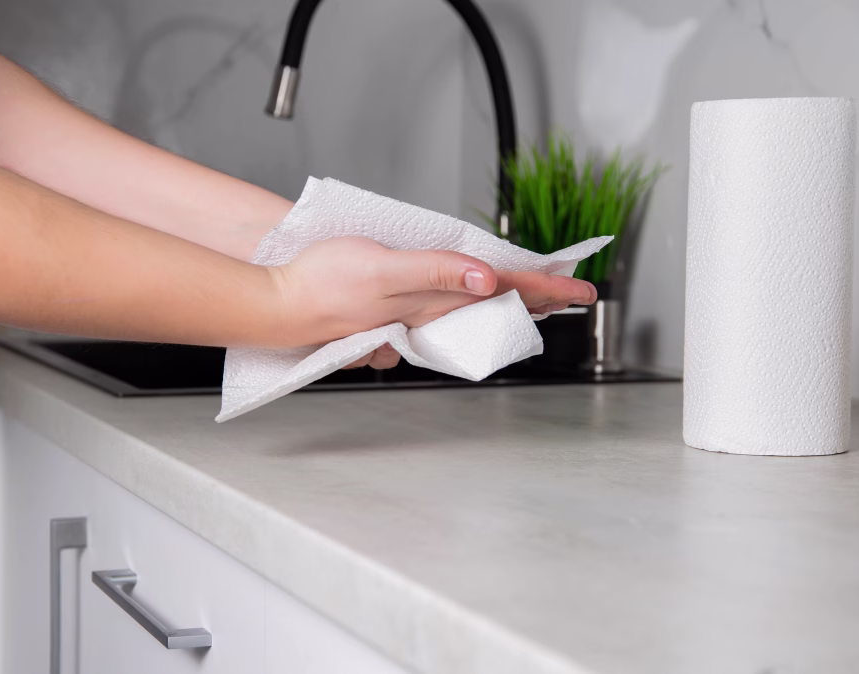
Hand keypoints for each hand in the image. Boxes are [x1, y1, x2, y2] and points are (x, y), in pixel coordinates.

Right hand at [268, 238, 596, 366]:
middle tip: (573, 294)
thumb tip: (487, 281)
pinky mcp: (389, 314)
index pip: (501, 292)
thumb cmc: (322, 283)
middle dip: (536, 299)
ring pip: (471, 312)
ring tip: (536, 301)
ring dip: (505, 306)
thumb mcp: (382, 270)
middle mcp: (427, 312)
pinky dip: (465, 309)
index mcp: (432, 299)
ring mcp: (408, 316)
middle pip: (494, 305)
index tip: (580, 290)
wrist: (278, 305)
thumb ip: (436, 273)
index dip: (542, 288)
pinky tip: (469, 308)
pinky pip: (440, 315)